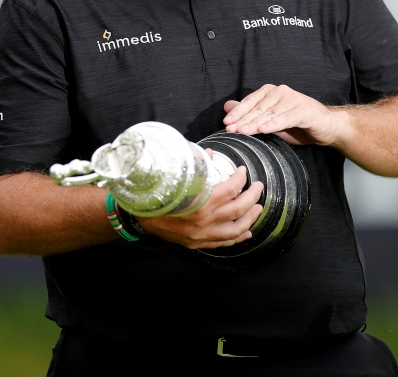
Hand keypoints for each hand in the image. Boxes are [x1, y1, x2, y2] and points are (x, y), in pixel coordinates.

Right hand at [137, 165, 263, 249]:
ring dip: (250, 218)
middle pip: (238, 209)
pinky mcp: (197, 243)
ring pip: (236, 230)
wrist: (139, 218)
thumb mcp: (175, 177)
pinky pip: (223, 243)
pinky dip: (237, 238)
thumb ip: (196, 166)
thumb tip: (210, 154)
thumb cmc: (157, 194)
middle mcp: (203, 221)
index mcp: (199, 202)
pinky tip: (246, 232)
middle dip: (252, 196)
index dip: (240, 179)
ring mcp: (201, 235)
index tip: (243, 172)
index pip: (230, 190)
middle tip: (258, 187)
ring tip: (258, 208)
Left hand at [223, 84, 349, 146]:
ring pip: (270, 113)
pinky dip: (273, 124)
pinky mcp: (304, 110)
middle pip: (258, 108)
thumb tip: (227, 107)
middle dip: (243, 120)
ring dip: (255, 123)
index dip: (238, 112)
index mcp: (272, 92)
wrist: (327, 127)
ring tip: (242, 131)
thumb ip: (251, 114)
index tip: (226, 123)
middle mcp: (281, 92)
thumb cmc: (298, 125)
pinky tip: (263, 130)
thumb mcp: (271, 121)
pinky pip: (286, 118)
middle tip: (230, 129)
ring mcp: (293, 99)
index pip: (251, 102)